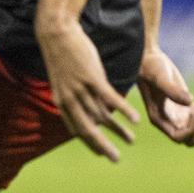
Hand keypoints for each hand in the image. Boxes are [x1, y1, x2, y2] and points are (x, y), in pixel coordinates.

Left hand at [37, 18, 139, 161]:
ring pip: (102, 116)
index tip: (101, 153)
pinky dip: (124, 111)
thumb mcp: (66, 80)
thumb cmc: (63, 55)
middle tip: (115, 159)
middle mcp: (69, 99)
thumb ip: (77, 96)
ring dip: (118, 130)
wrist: (57, 33)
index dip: (89, 143)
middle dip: (103, 146)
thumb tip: (89, 108)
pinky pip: (111, 99)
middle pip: (88, 129)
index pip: (76, 129)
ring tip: (130, 140)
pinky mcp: (92, 78)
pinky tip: (135, 120)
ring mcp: (80, 89)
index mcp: (61, 101)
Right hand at [137, 46, 193, 146]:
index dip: (191, 130)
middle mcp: (169, 120)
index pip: (178, 137)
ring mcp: (180, 114)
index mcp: (159, 118)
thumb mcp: (159, 77)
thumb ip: (171, 90)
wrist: (149, 58)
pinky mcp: (188, 107)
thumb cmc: (150, 68)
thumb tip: (190, 102)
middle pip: (192, 137)